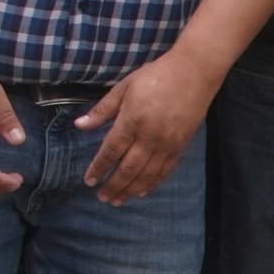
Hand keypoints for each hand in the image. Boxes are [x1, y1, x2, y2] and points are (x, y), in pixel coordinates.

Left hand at [79, 48, 216, 200]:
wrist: (193, 73)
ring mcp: (167, 143)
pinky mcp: (180, 146)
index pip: (111, 150)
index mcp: (132, 120)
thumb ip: (102, 109)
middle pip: (127, 168)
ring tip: (117, 200)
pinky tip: (141, 192)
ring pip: (146, 174)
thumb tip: (79, 125)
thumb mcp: (124, 87)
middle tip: (101, 198)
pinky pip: (164, 171)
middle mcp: (149, 136)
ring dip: (130, 189)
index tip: (89, 181)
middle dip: (113, 185)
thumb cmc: (156, 76)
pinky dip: (151, 183)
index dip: (98, 167)